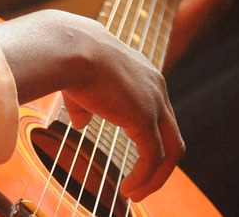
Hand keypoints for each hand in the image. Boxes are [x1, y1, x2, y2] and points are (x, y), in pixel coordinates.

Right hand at [0, 9, 183, 200]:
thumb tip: (81, 125)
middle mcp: (156, 86)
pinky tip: (128, 189)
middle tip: (142, 181)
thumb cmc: (67, 56)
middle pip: (171, 133)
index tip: (136, 154)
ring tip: (135, 192)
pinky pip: (153, 159)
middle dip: (159, 160)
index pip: (157, 110)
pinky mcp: (145, 119)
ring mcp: (154, 103)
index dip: (148, 134)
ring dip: (155, 176)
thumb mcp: (79, 79)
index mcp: (142, 73)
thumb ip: (84, 104)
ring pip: (170, 150)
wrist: (68, 47)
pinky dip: (144, 178)